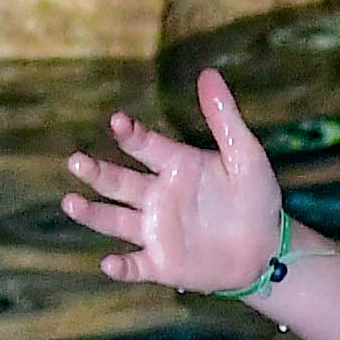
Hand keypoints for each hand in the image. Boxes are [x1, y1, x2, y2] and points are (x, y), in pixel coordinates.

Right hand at [62, 69, 286, 293]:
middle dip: (96, 172)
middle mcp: (156, 196)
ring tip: (71, 202)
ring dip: (93, 214)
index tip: (118, 122)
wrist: (269, 248)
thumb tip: (209, 73)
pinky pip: (136, 265)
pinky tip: (110, 263)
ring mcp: (155, 230)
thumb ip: (225, 118)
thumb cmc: (255, 199)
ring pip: (115, 220)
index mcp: (175, 166)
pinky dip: (121, 266)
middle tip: (76, 161)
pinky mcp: (162, 263)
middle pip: (119, 182)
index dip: (131, 134)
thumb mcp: (246, 156)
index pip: (146, 146)